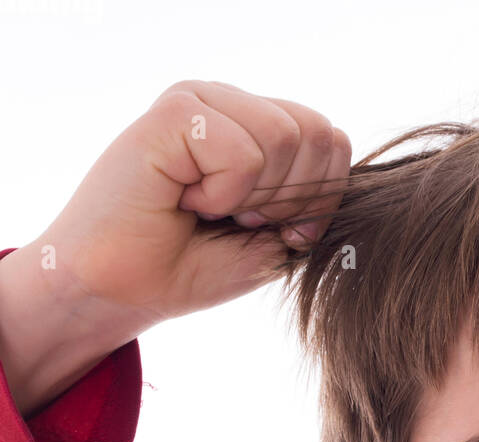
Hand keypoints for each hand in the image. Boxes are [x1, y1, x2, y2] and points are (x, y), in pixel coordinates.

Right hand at [0, 80, 349, 414]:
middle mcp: (232, 104)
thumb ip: (313, 203)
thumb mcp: (273, 240)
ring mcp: (203, 102)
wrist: (120, 290)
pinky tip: (184, 199)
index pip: (333, 141)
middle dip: (291, 199)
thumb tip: (346, 174)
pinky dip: (222, 195)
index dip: (321, 198)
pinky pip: (244, 152)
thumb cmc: (189, 267)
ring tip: (207, 208)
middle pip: (321, 134)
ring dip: (254, 196)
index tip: (272, 228)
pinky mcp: (175, 111)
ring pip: (287, 136)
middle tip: (236, 219)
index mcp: (258, 128)